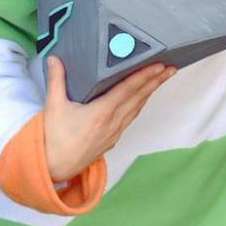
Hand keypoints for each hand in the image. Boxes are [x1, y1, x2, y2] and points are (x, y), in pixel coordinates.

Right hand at [41, 54, 174, 184]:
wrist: (54, 167)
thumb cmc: (53, 138)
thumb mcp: (53, 106)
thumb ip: (56, 80)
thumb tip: (54, 58)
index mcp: (102, 112)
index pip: (129, 89)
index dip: (146, 76)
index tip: (161, 66)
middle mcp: (113, 122)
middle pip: (139, 98)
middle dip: (156, 82)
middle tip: (171, 69)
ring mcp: (114, 133)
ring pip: (137, 109)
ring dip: (149, 93)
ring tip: (160, 80)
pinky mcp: (111, 140)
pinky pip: (130, 119)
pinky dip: (139, 105)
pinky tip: (141, 100)